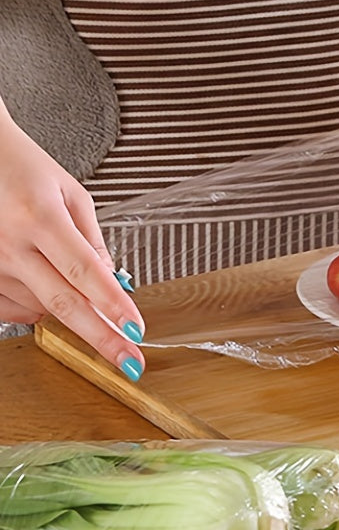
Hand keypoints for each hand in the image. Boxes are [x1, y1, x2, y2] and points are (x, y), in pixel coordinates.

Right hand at [0, 116, 145, 379]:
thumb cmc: (21, 168)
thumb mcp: (69, 193)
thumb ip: (92, 239)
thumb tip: (113, 281)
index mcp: (40, 218)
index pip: (85, 271)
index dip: (112, 303)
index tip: (136, 327)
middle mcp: (10, 244)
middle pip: (64, 302)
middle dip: (101, 337)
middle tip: (131, 361)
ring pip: (40, 308)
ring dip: (70, 311)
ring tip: (78, 288)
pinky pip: (11, 309)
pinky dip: (36, 309)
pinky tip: (46, 291)